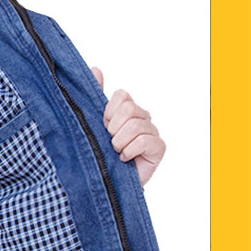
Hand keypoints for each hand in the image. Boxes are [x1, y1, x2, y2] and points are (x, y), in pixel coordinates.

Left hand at [91, 68, 165, 186]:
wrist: (106, 182)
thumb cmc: (99, 152)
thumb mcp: (92, 122)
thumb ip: (94, 96)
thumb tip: (95, 69)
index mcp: (127, 109)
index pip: (123, 96)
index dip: (109, 112)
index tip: (102, 126)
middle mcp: (142, 117)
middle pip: (129, 109)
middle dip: (113, 128)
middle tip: (109, 141)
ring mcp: (152, 132)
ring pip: (135, 125)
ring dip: (119, 142)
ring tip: (115, 151)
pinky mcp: (159, 148)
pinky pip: (144, 141)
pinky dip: (129, 151)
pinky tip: (124, 159)